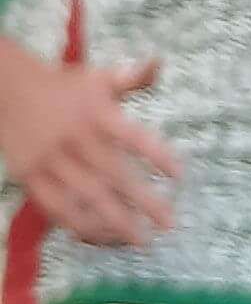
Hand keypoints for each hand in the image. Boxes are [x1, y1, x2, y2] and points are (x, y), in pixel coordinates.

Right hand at [0, 50, 176, 248]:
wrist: (6, 90)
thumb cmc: (64, 87)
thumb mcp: (98, 79)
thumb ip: (131, 78)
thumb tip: (158, 62)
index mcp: (97, 114)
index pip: (134, 137)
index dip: (157, 155)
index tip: (180, 175)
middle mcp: (75, 139)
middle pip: (114, 176)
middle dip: (144, 202)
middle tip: (169, 224)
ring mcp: (50, 160)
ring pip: (86, 198)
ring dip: (114, 222)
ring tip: (140, 240)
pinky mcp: (29, 176)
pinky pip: (56, 207)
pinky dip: (78, 224)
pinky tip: (102, 238)